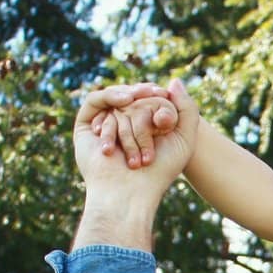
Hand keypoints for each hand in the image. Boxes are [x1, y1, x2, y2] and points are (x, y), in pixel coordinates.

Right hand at [72, 80, 196, 197]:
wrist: (131, 192)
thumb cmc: (159, 172)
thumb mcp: (184, 139)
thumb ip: (187, 109)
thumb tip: (174, 81)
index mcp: (145, 125)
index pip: (151, 97)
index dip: (157, 97)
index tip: (165, 111)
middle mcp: (124, 123)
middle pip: (135, 98)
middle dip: (146, 113)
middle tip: (157, 129)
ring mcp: (105, 123)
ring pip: (118, 103)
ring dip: (132, 124)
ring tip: (140, 146)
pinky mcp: (85, 126)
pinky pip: (96, 100)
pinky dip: (109, 97)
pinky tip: (123, 103)